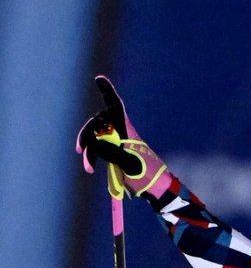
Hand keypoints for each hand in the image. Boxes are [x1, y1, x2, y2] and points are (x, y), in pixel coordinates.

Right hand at [76, 76, 170, 199]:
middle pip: (97, 123)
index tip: (99, 78)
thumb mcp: (129, 162)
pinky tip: (90, 169)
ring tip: (89, 169)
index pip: (115, 106)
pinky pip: (97, 150)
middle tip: (80, 149)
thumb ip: (112, 151)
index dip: (107, 91)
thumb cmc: (146, 174)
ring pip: (94, 138)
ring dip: (89, 151)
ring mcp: (115, 142)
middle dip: (86, 135)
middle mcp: (119, 131)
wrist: (153, 188)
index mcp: (126, 129)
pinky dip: (92, 158)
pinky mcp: (112, 153)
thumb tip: (95, 142)